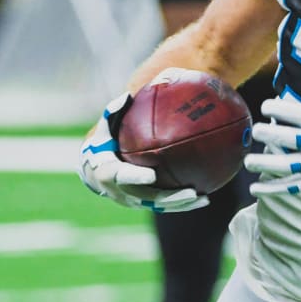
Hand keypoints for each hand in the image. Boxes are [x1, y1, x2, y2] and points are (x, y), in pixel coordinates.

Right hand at [78, 92, 209, 212]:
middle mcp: (120, 192)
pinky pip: (165, 206)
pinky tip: (204, 198)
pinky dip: (183, 204)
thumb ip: (114, 112)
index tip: (152, 174)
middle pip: (147, 198)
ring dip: (182, 204)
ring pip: (159, 206)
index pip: (122, 177)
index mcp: (108, 173)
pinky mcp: (143, 205)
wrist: (96, 169)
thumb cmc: (104, 143)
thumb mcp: (105, 127)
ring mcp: (132, 201)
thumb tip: (127, 95)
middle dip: (169, 197)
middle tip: (190, 191)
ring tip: (204, 199)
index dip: (136, 177)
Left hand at [244, 88, 300, 198]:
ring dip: (267, 164)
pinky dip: (273, 188)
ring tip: (248, 161)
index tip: (265, 106)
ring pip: (290, 165)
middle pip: (294, 139)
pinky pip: (291, 186)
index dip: (283, 109)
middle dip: (273, 135)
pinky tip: (255, 187)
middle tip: (255, 130)